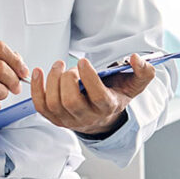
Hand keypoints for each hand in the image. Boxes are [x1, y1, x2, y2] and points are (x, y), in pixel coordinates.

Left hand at [31, 55, 154, 134]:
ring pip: (54, 103)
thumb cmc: (115, 96)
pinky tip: (38, 72)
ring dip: (52, 81)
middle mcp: (87, 117)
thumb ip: (143, 71)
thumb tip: (136, 58)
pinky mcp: (54, 118)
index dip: (89, 79)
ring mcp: (68, 120)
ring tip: (58, 66)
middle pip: (71, 102)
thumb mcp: (134, 85)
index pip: (98, 97)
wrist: (102, 117)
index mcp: (107, 107)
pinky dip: (36, 88)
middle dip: (67, 79)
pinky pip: (41, 106)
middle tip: (70, 66)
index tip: (84, 61)